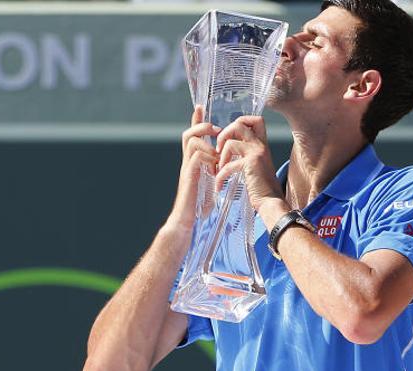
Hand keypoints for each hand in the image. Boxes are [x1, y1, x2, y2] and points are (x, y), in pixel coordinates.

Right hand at [167, 106, 220, 230]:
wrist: (186, 221)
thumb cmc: (198, 205)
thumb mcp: (210, 183)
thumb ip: (215, 172)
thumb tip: (226, 165)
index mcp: (193, 162)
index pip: (193, 136)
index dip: (196, 120)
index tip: (201, 106)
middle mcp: (188, 162)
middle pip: (189, 134)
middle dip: (202, 126)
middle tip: (216, 129)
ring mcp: (187, 169)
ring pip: (193, 143)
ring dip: (208, 144)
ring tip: (218, 155)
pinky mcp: (189, 178)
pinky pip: (196, 158)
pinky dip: (208, 158)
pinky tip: (215, 167)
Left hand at [214, 116, 284, 211]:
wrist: (270, 202)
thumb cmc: (261, 189)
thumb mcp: (256, 166)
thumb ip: (247, 155)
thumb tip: (228, 150)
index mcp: (261, 144)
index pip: (255, 120)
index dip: (239, 122)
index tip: (228, 138)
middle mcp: (260, 145)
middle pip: (239, 123)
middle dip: (223, 135)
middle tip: (218, 151)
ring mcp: (256, 153)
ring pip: (230, 142)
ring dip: (220, 157)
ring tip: (218, 170)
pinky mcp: (251, 164)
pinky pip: (227, 164)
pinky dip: (220, 176)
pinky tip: (219, 185)